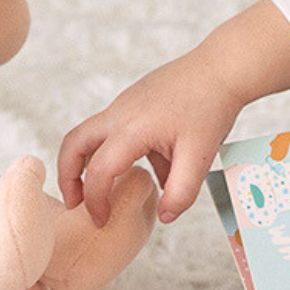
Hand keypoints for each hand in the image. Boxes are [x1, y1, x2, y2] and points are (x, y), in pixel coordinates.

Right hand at [56, 46, 247, 228]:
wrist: (221, 68)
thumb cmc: (211, 107)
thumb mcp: (200, 157)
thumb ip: (181, 193)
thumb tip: (163, 216)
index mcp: (131, 129)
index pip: (99, 171)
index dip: (95, 201)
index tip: (102, 220)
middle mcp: (120, 113)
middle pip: (73, 143)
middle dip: (68, 176)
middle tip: (75, 203)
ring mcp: (124, 103)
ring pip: (89, 133)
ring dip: (87, 162)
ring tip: (103, 190)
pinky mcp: (133, 100)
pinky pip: (111, 127)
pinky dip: (112, 150)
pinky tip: (141, 167)